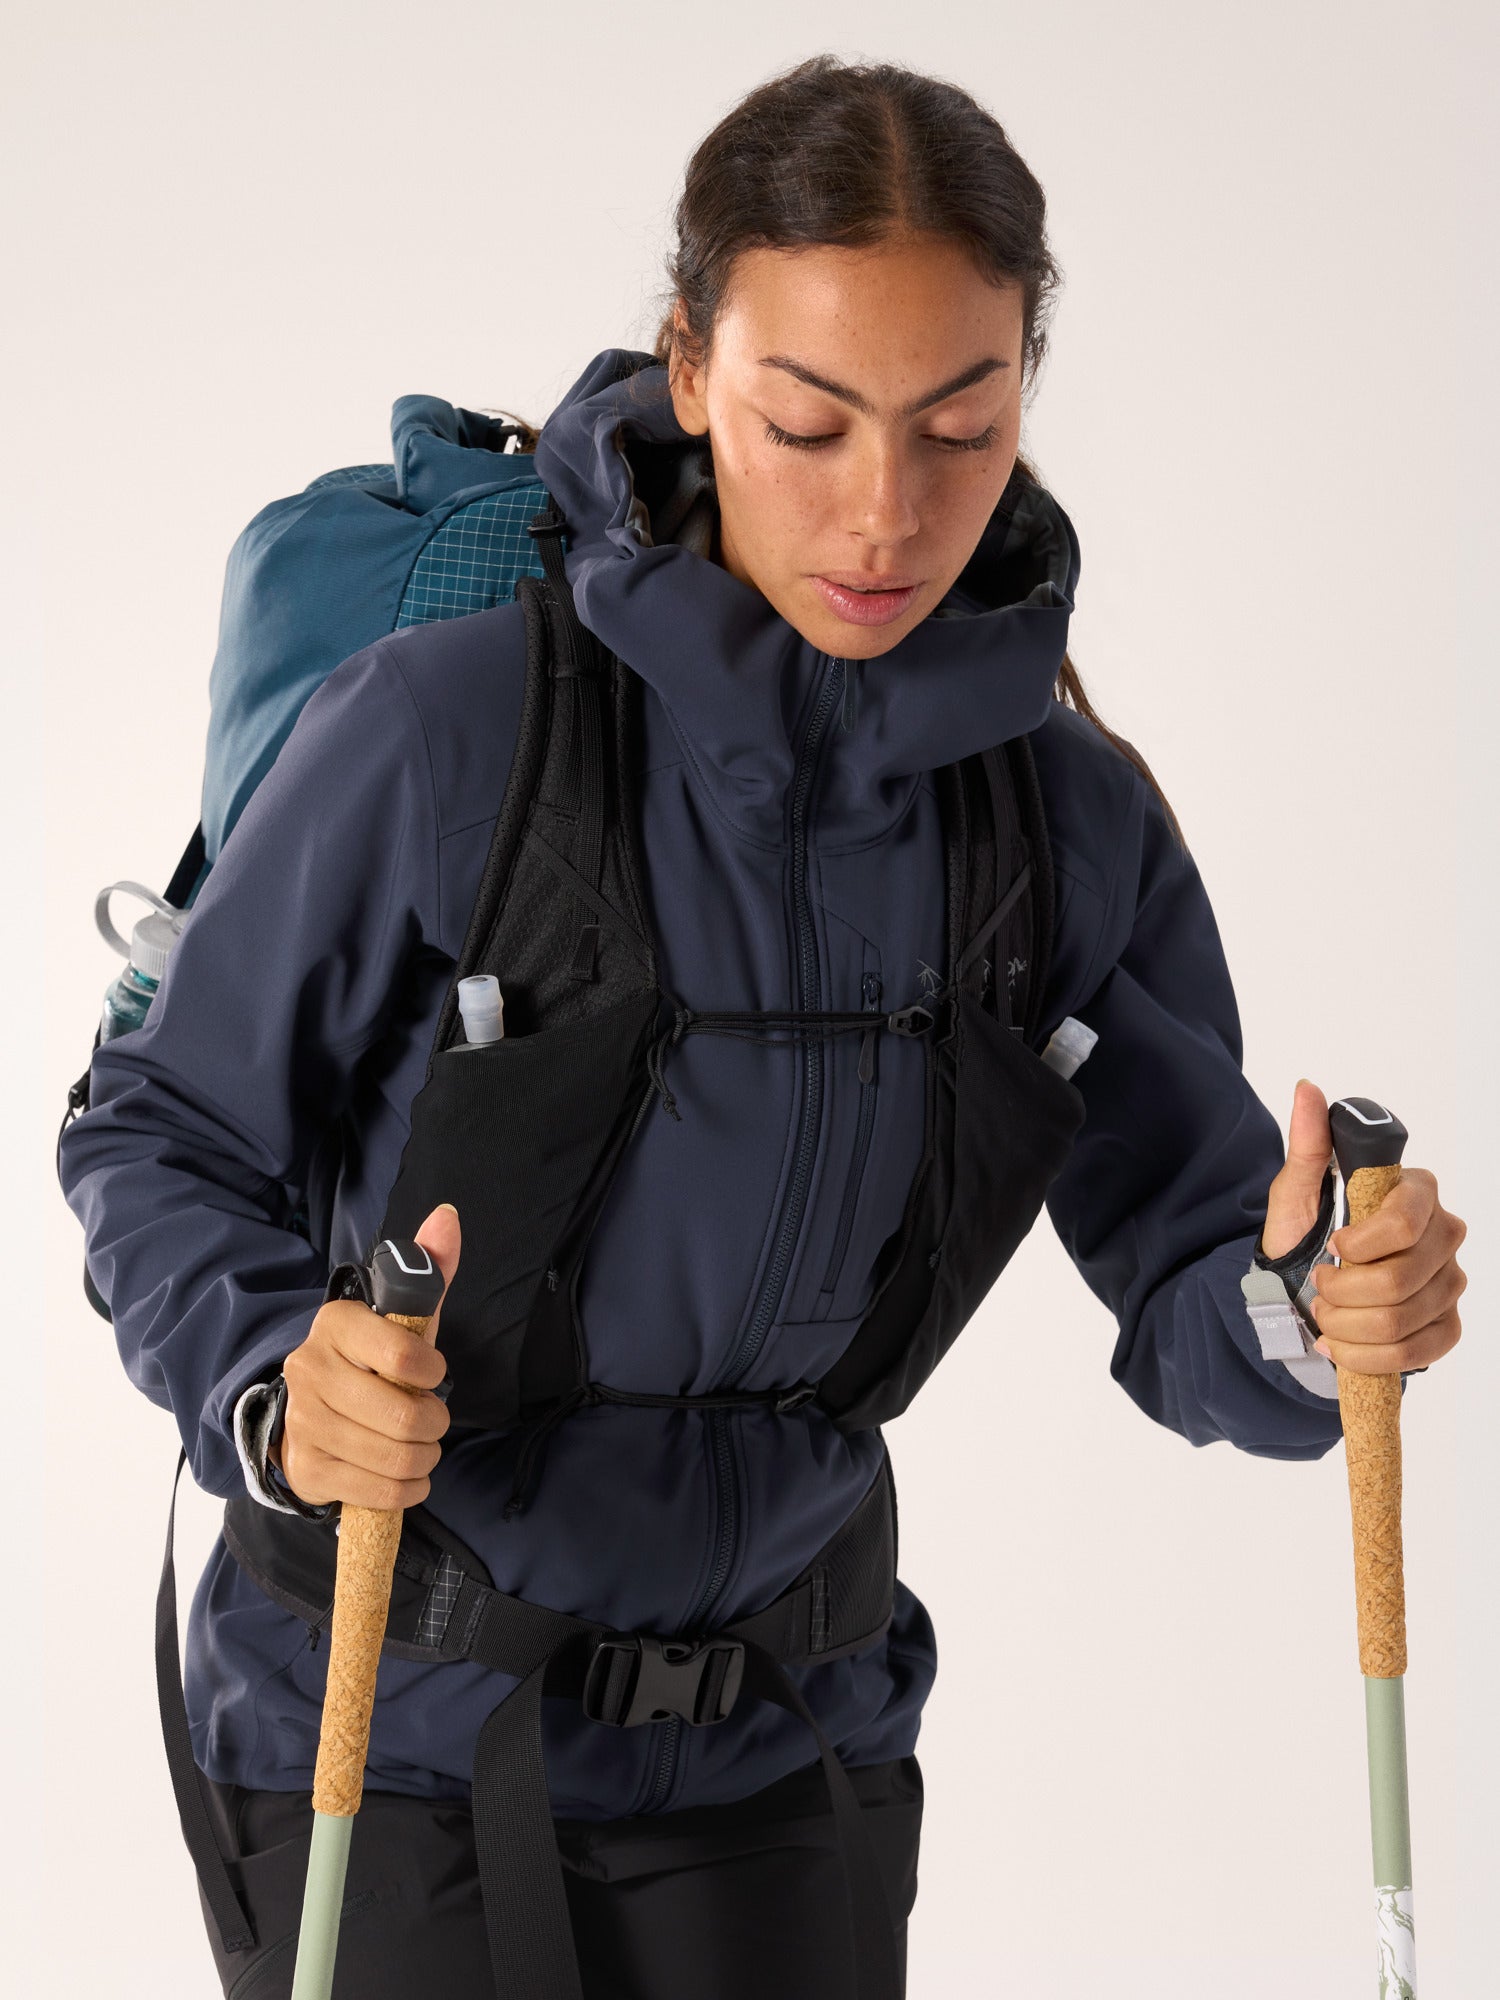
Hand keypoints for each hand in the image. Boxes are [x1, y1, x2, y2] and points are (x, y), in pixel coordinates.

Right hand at [272, 1202, 459, 1507]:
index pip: (405, 1355)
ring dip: (424, 1457)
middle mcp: (310, 1370)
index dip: (433, 1371)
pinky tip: (405, 1473)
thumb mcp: (399, 1317)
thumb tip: (448, 1216)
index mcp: (336, 1325)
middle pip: (404, 1416)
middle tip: (431, 1419)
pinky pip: (380, 1492)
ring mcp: (304, 1423)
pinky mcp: (306, 1470)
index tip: (433, 1372)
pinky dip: (408, 1487)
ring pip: (396, 1458)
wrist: (306, 1413)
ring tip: (419, 1445)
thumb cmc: (369, 1361)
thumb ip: (428, 1268)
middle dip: (434, 1423)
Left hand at [1262, 1080, 1466, 1375]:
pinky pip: (1416, 1354)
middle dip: (1341, 1292)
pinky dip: (1367, 1357)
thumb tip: (1308, 1088)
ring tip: (1325, 1314)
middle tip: (1320, 1286)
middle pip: (1399, 1280)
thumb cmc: (1303, 1237)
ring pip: (1400, 1321)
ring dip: (1345, 1326)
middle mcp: (1445, 1234)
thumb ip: (1307, 1144)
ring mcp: (1450, 1283)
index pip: (1405, 1222)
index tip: (1333, 1246)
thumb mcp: (1294, 1193)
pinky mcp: (1447, 1327)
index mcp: (1417, 1192)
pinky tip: (1342, 1346)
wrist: (1301, 1295)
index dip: (1362, 1244)